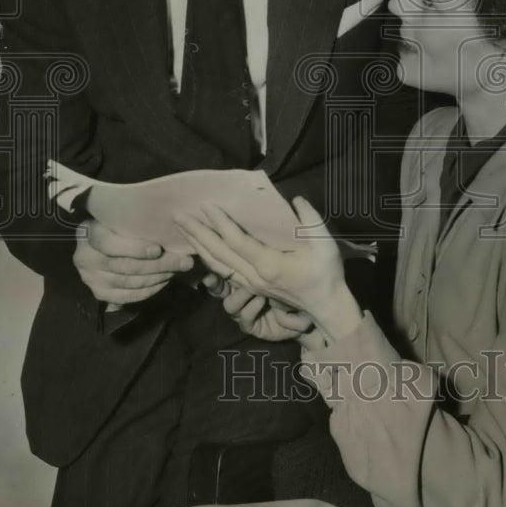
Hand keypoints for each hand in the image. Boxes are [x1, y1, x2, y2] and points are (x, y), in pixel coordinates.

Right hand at [74, 219, 193, 306]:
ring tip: (177, 270)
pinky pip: (127, 296)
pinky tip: (163, 282)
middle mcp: (85, 258)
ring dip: (157, 277)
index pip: (109, 244)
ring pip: (128, 282)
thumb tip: (173, 231)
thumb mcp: (121, 220)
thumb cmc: (116, 227)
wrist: (97, 245)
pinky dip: (149, 290)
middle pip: (124, 266)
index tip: (158, 249)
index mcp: (89, 233)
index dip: (135, 249)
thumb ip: (139, 226)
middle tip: (183, 262)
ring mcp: (90, 278)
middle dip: (158, 265)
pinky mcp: (99, 293)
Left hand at [175, 198, 362, 341]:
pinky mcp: (251, 286)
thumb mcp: (326, 245)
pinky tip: (199, 246)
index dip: (220, 224)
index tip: (206, 206)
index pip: (237, 242)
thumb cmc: (326, 275)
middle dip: (197, 233)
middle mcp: (254, 276)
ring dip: (198, 244)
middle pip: (219, 253)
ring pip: (217, 264)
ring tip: (182, 228)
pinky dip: (208, 256)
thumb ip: (311, 221)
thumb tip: (296, 199)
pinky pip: (223, 270)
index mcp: (269, 265)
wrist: (325, 307)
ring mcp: (250, 283)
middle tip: (178, 215)